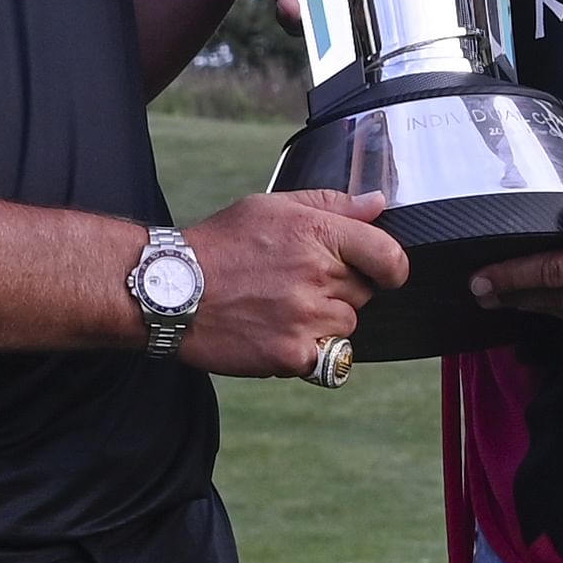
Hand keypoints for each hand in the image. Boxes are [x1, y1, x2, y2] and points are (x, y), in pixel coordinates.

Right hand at [178, 189, 407, 377]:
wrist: (170, 291)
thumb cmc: (220, 246)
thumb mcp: (272, 208)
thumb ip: (333, 204)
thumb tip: (379, 205)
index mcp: (318, 233)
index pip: (389, 256)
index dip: (391, 267)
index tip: (384, 272)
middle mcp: (317, 274)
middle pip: (364, 293)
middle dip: (340, 290)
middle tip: (296, 284)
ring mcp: (306, 317)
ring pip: (346, 326)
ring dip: (324, 322)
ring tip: (280, 308)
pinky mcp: (293, 354)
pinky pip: (326, 358)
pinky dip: (306, 352)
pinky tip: (274, 333)